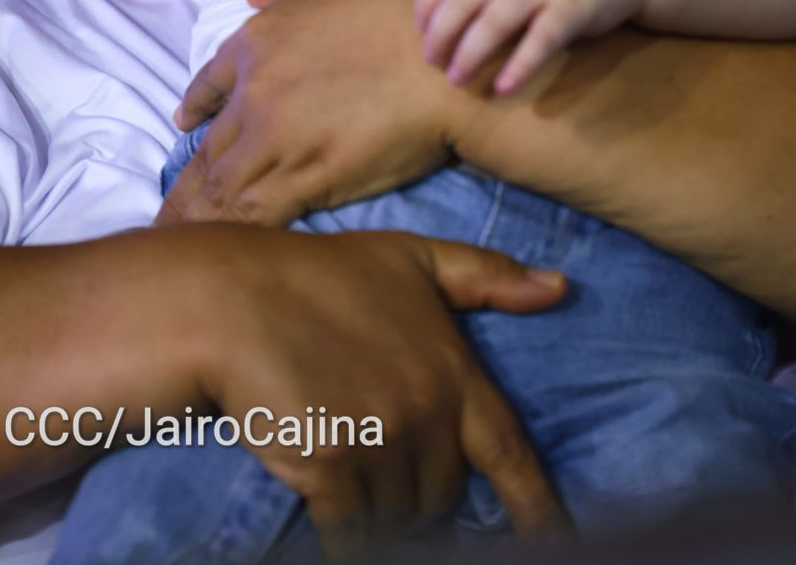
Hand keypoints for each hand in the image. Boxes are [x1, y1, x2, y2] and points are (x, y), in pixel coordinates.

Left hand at [157, 0, 455, 226]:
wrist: (450, 60)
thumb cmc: (409, 2)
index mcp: (260, 39)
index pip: (211, 81)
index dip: (196, 106)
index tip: (185, 124)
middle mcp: (255, 92)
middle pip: (208, 146)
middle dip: (187, 181)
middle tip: (169, 211)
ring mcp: (274, 139)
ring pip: (218, 187)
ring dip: (194, 216)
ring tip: (175, 245)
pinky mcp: (303, 180)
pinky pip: (249, 214)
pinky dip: (226, 236)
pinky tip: (212, 255)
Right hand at [197, 228, 567, 557]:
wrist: (235, 299)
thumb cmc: (323, 274)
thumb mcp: (412, 258)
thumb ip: (485, 276)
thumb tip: (560, 288)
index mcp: (453, 368)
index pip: (509, 450)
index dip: (537, 503)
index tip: (560, 540)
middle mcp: (425, 409)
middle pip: (443, 493)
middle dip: (422, 493)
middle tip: (384, 461)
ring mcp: (379, 440)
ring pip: (398, 515)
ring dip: (382, 509)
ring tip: (351, 467)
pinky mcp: (330, 466)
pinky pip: (352, 530)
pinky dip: (347, 535)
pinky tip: (331, 515)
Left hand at [414, 0, 645, 93]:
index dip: (426, 3)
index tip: (420, 29)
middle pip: (462, 0)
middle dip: (440, 35)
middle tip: (432, 61)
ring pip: (493, 24)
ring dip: (469, 55)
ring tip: (457, 78)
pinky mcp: (572, 8)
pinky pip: (538, 43)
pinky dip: (518, 67)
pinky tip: (504, 86)